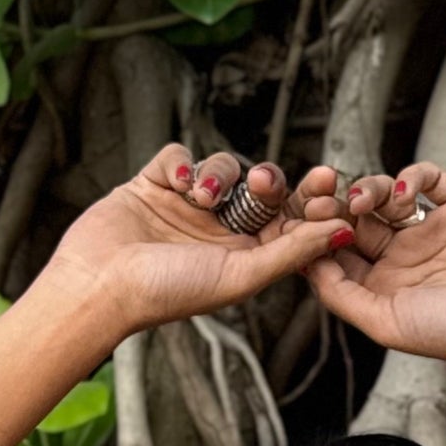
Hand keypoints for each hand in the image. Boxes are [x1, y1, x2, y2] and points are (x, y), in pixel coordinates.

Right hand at [40, 144, 352, 350]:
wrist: (101, 282)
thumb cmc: (167, 292)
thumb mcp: (240, 275)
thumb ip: (293, 253)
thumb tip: (345, 232)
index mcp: (246, 257)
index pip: (290, 219)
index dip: (310, 200)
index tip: (326, 183)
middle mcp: (220, 230)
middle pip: (261, 187)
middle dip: (267, 180)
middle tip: (263, 181)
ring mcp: (188, 205)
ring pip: (224, 166)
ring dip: (217, 174)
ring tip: (198, 196)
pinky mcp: (156, 183)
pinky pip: (182, 154)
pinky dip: (181, 162)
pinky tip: (174, 183)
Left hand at [291, 161, 445, 370]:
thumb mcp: (383, 323)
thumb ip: (342, 296)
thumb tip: (307, 264)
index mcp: (383, 285)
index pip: (339, 252)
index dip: (319, 234)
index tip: (304, 224)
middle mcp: (403, 255)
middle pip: (357, 218)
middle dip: (337, 205)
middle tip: (322, 200)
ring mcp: (431, 228)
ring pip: (386, 193)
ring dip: (369, 189)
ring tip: (366, 200)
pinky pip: (429, 176)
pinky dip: (412, 174)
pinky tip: (406, 191)